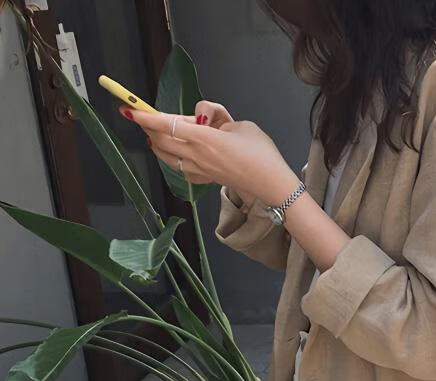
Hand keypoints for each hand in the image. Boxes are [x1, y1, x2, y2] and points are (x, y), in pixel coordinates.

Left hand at [120, 104, 298, 207]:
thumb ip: (218, 117)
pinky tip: (174, 156)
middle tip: (140, 117)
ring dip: (157, 145)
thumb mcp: (241, 124)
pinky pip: (181, 170)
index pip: (168, 124)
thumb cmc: (262, 153)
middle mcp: (199, 155)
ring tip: (153, 136)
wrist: (272, 183)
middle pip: (162, 140)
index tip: (130, 109)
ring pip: (168, 157)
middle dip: (148, 127)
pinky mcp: (207, 179)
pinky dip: (173, 161)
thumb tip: (202, 118)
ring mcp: (201, 170)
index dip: (146, 116)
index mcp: (206, 138)